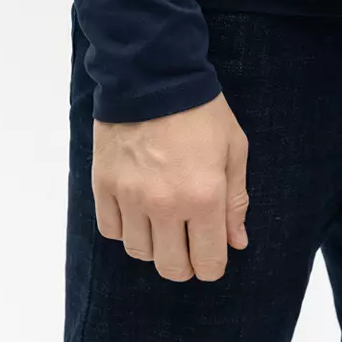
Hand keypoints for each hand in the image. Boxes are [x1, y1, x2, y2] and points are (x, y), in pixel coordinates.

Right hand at [92, 90, 249, 281]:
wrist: (152, 75)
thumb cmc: (201, 110)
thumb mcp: (233, 148)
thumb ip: (235, 200)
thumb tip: (236, 243)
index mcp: (203, 196)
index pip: (207, 262)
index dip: (213, 265)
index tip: (212, 256)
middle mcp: (165, 204)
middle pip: (171, 267)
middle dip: (185, 264)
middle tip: (188, 245)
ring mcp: (131, 197)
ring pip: (140, 252)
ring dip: (154, 246)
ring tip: (163, 224)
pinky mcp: (104, 186)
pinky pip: (112, 230)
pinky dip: (125, 229)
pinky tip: (137, 212)